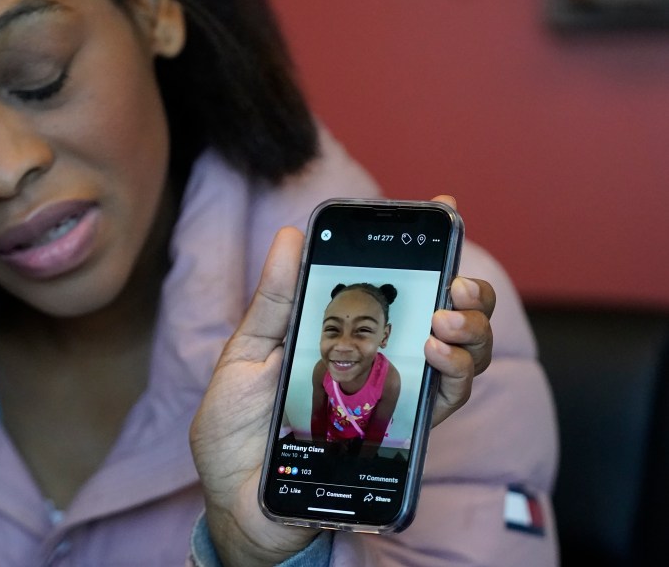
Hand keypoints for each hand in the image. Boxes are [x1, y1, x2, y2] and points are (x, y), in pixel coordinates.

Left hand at [190, 196, 495, 565]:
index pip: (395, 285)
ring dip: (469, 326)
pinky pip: (448, 400)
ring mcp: (395, 395)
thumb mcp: (246, 355)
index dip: (424, 246)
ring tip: (445, 317)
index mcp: (344, 334)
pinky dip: (456, 371)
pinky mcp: (403, 433)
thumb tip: (289, 235)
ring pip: (462, 353)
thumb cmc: (236, 428)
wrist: (237, 500)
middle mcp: (381, 360)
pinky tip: (438, 351)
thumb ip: (274, 301)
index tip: (444, 206)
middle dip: (466, 289)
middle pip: (446, 315)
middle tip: (453, 277)